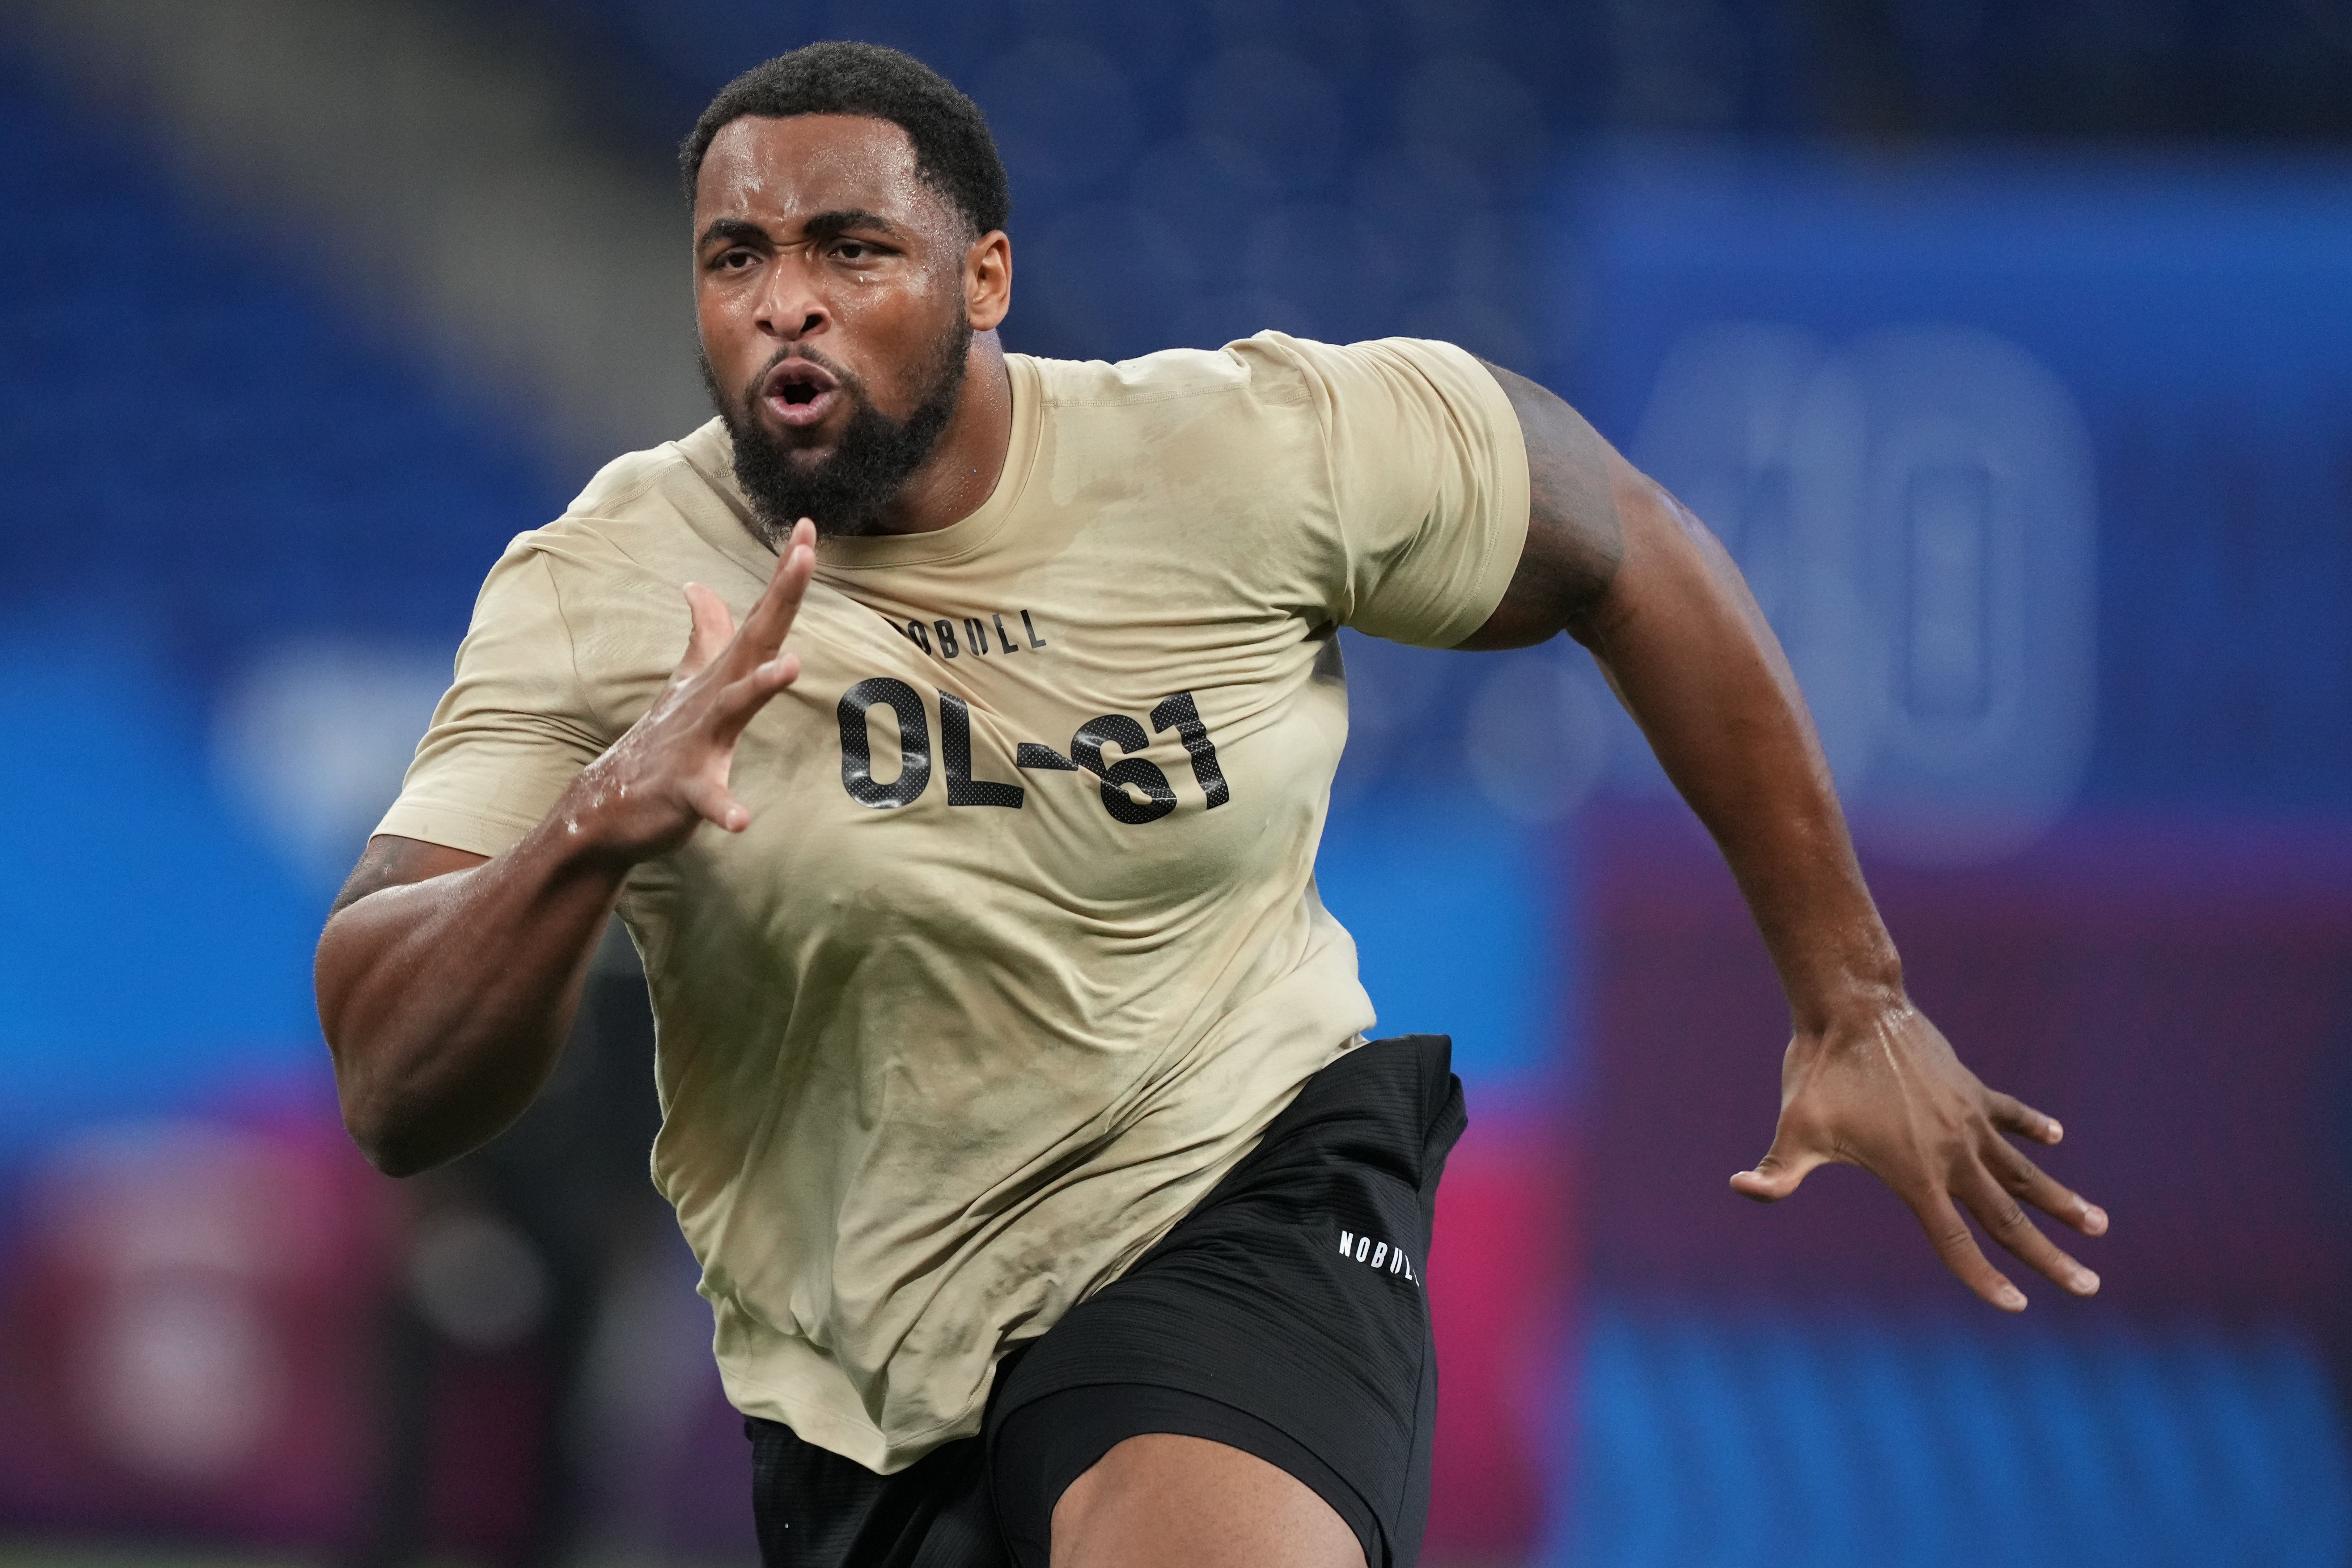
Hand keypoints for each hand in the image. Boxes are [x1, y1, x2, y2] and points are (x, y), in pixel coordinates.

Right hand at [563, 518, 816, 862]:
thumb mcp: (690, 683)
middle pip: (754, 641)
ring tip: (791, 666)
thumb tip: (699, 587)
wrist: (610, 804)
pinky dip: (724, 808)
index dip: (787, 575)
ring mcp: (696, 741)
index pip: (762, 617)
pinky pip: (708, 799)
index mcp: (721, 676)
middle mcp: (711, 698)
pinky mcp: (684, 789)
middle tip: (806, 556)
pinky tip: (742, 821)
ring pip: (733, 709)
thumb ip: (707, 637)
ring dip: (760, 686)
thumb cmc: (664, 742)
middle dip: (780, 599)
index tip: (811, 527)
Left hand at [1730, 1000, 2107, 1310]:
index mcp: (1916, 1174)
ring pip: (2023, 1171)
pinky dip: (2032, 1126)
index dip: (1983, 1278)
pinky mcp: (1970, 1089)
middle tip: (2089, 1286)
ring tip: (2098, 1226)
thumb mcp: (1794, 1129)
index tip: (2015, 1306)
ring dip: (2061, 1200)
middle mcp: (1953, 1153)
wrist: (1855, 1009)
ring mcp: (1968, 1119)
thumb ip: (1775, 1173)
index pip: (1956, 1242)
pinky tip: (2055, 1137)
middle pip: (2008, 1218)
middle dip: (2049, 1257)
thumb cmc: (1820, 1073)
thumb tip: (1740, 1189)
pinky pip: (2009, 1113)